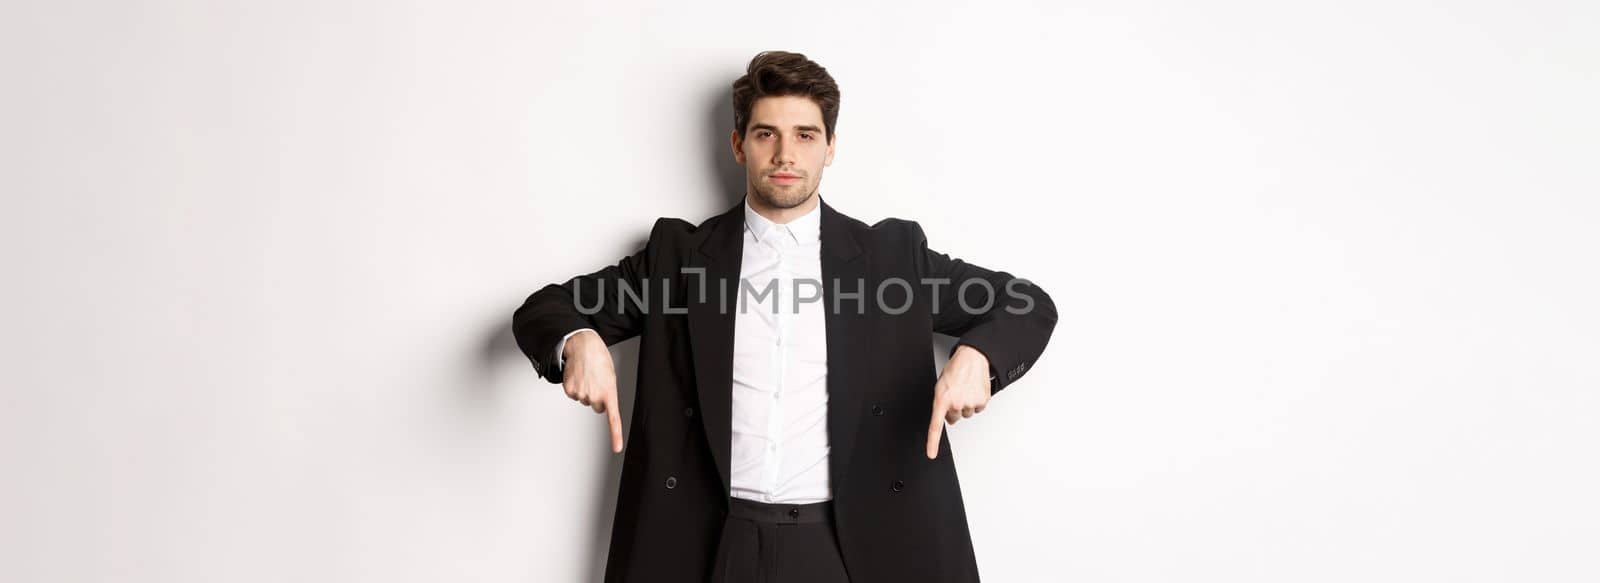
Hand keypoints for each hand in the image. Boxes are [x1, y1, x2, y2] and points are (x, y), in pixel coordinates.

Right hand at [562, 330, 623, 452]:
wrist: (583, 345)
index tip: (616, 448)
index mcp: (609, 393)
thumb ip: (608, 392)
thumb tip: (602, 403)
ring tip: (587, 375)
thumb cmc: (599, 359)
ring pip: (584, 399)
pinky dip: (575, 386)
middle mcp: (595, 396)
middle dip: (597, 396)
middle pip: (597, 406)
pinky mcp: (570, 390)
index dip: (616, 435)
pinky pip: (574, 394)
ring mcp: (581, 394)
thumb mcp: (610, 377)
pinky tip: (578, 376)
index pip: (614, 419)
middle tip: (596, 381)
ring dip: (586, 389)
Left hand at [926, 344, 991, 458]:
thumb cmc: (956, 370)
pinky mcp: (981, 402)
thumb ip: (941, 402)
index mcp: (941, 400)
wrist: (972, 358)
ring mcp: (969, 404)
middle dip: (953, 409)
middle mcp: (956, 404)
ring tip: (965, 390)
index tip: (932, 453)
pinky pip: (977, 409)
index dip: (933, 442)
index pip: (935, 425)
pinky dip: (976, 402)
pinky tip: (973, 390)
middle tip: (955, 395)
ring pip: (966, 413)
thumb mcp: (941, 386)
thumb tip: (943, 415)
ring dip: (965, 404)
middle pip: (953, 418)